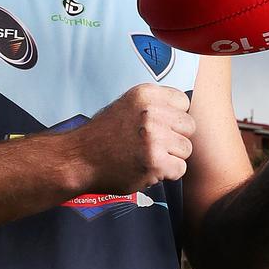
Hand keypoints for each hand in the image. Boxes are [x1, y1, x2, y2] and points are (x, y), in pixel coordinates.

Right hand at [77, 84, 194, 192]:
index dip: (173, 117)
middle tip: (154, 144)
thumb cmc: (103, 135)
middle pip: (189, 126)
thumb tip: (182, 110)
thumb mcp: (127, 105)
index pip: (183, 102)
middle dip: (175, 137)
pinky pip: (180, 169)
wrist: (79, 159)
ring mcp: (154, 138)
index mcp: (145, 94)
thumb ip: (155, 105)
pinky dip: (167, 173)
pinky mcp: (155, 162)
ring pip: (186, 148)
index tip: (160, 125)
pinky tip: (148, 168)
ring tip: (148, 156)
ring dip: (171, 156)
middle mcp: (151, 113)